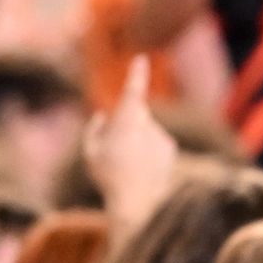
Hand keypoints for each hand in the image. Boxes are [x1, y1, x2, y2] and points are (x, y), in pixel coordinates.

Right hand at [83, 55, 179, 227]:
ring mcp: (161, 135)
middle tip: (114, 151)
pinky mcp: (170, 148)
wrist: (139, 203)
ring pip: (145, 129)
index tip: (141, 59)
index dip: (137, 73)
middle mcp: (147, 122)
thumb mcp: (91, 153)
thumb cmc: (110, 177)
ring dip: (136, 141)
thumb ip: (94, 130)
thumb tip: (102, 118)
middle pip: (134, 114)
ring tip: (128, 166)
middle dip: (125, 123)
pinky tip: (142, 170)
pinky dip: (148, 152)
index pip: (134, 89)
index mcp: (127, 119)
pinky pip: (155, 142)